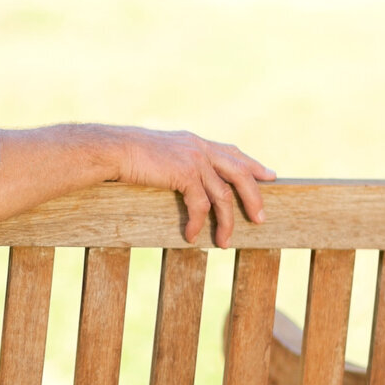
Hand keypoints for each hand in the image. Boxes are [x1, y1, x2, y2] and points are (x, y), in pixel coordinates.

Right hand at [111, 128, 275, 248]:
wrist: (114, 149)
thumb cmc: (128, 153)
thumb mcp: (160, 152)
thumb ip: (177, 159)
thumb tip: (180, 173)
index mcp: (196, 142)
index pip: (233, 153)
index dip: (253, 165)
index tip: (269, 176)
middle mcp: (200, 148)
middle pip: (240, 173)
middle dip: (253, 198)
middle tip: (260, 219)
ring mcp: (195, 160)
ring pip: (223, 196)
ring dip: (225, 222)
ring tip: (225, 242)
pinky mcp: (185, 174)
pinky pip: (200, 205)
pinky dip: (198, 223)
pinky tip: (192, 235)